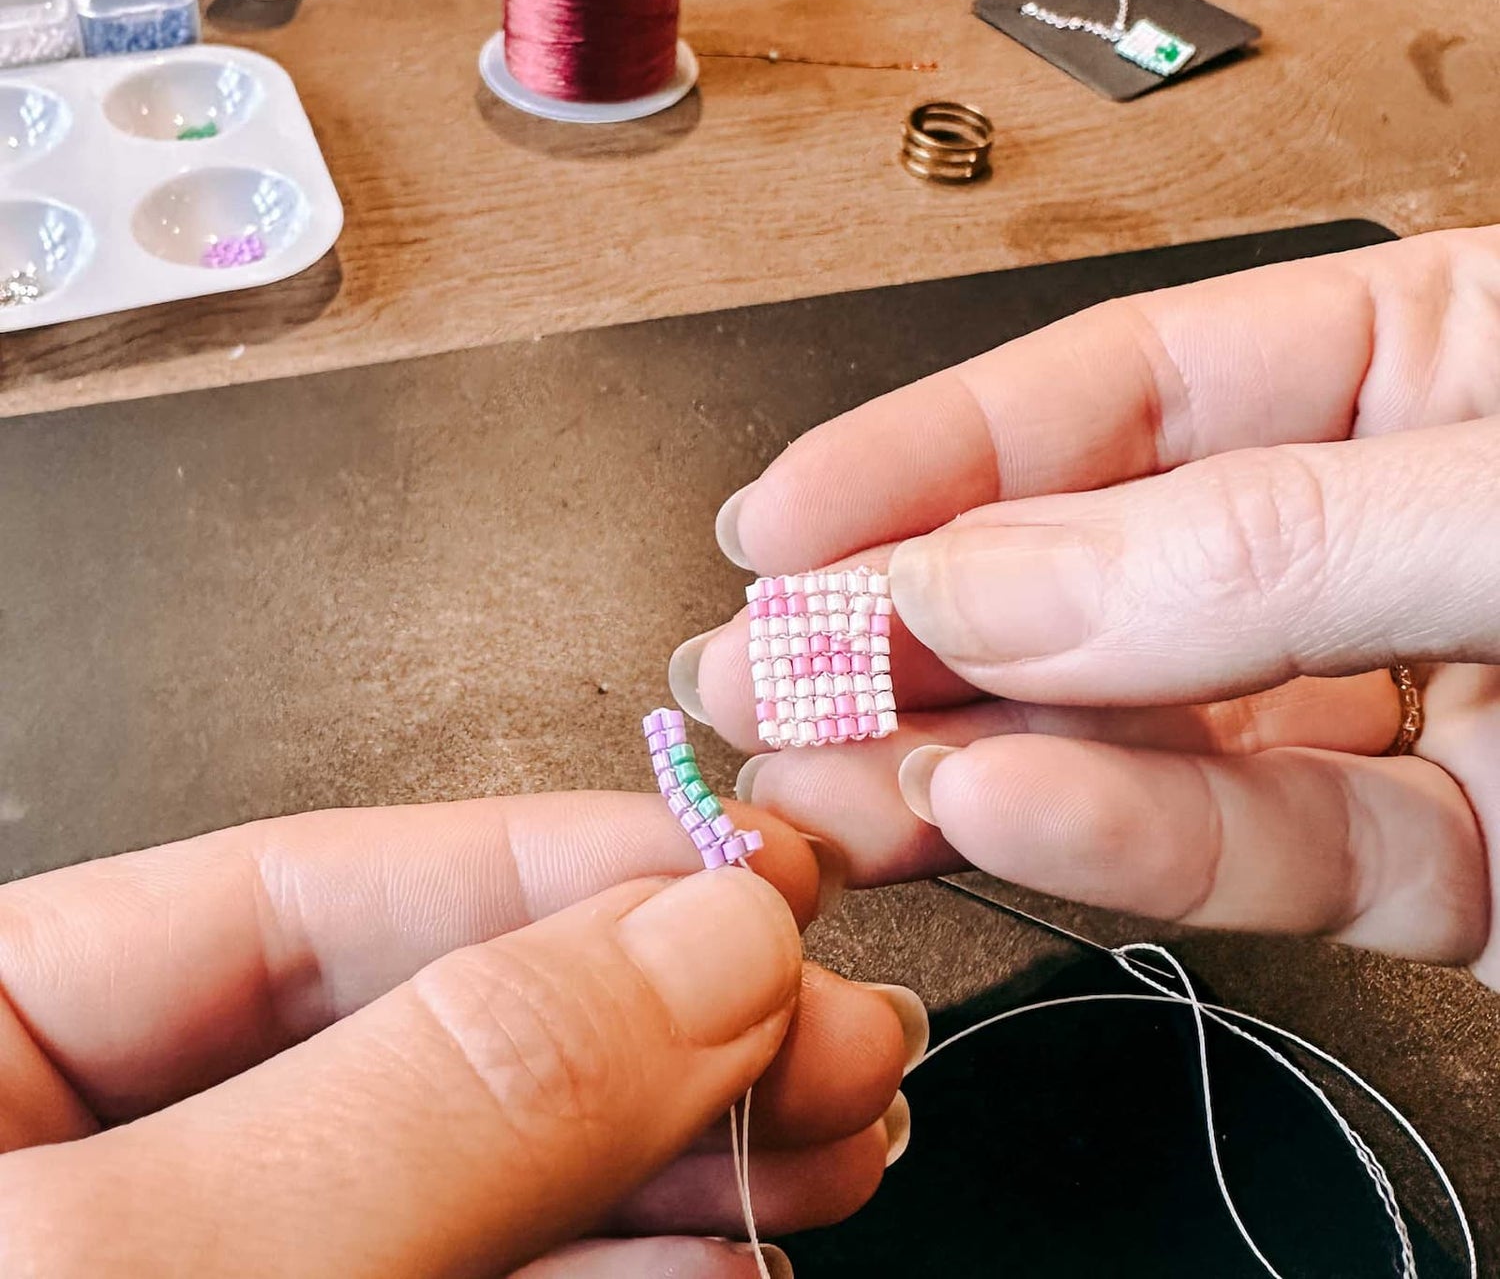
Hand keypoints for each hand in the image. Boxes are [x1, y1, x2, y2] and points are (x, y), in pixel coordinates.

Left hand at [0, 794, 921, 1276]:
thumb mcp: (142, 1272)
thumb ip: (427, 1100)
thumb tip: (693, 945)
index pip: (313, 890)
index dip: (553, 866)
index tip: (744, 873)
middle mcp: (101, 1161)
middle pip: (433, 1031)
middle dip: (657, 1022)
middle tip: (831, 1016)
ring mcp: (212, 1272)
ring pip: (487, 1178)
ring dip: (679, 1155)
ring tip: (830, 1130)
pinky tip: (725, 1264)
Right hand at [676, 226, 1499, 985]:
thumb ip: (1265, 542)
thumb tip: (993, 584)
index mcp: (1425, 368)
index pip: (1132, 384)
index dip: (937, 449)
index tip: (786, 521)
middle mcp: (1386, 532)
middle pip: (1104, 568)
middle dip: (913, 622)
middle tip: (757, 671)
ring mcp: (1416, 701)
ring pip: (1155, 726)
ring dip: (976, 756)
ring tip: (819, 781)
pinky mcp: (1459, 870)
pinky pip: (1275, 851)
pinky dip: (1133, 846)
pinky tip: (998, 820)